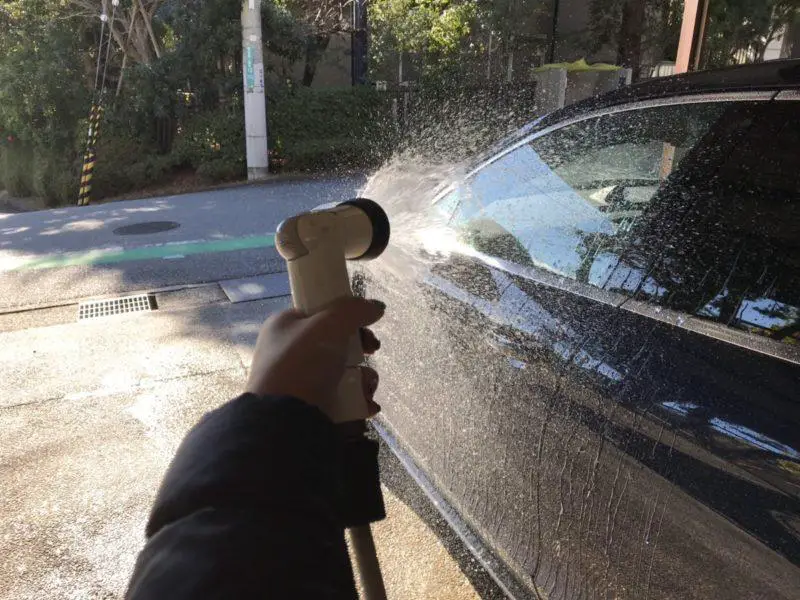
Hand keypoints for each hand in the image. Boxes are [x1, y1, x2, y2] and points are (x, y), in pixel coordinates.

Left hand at [246, 297, 385, 419]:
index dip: (345, 316)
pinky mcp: (311, 408)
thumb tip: (377, 307)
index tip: (365, 325)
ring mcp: (301, 383)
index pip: (320, 313)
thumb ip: (355, 310)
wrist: (285, 420)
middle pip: (337, 343)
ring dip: (364, 378)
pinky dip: (359, 401)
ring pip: (345, 372)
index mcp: (285, 326)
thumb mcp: (329, 324)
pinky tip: (365, 405)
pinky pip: (343, 398)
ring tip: (366, 387)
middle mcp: (290, 352)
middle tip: (371, 351)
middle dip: (361, 349)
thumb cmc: (302, 363)